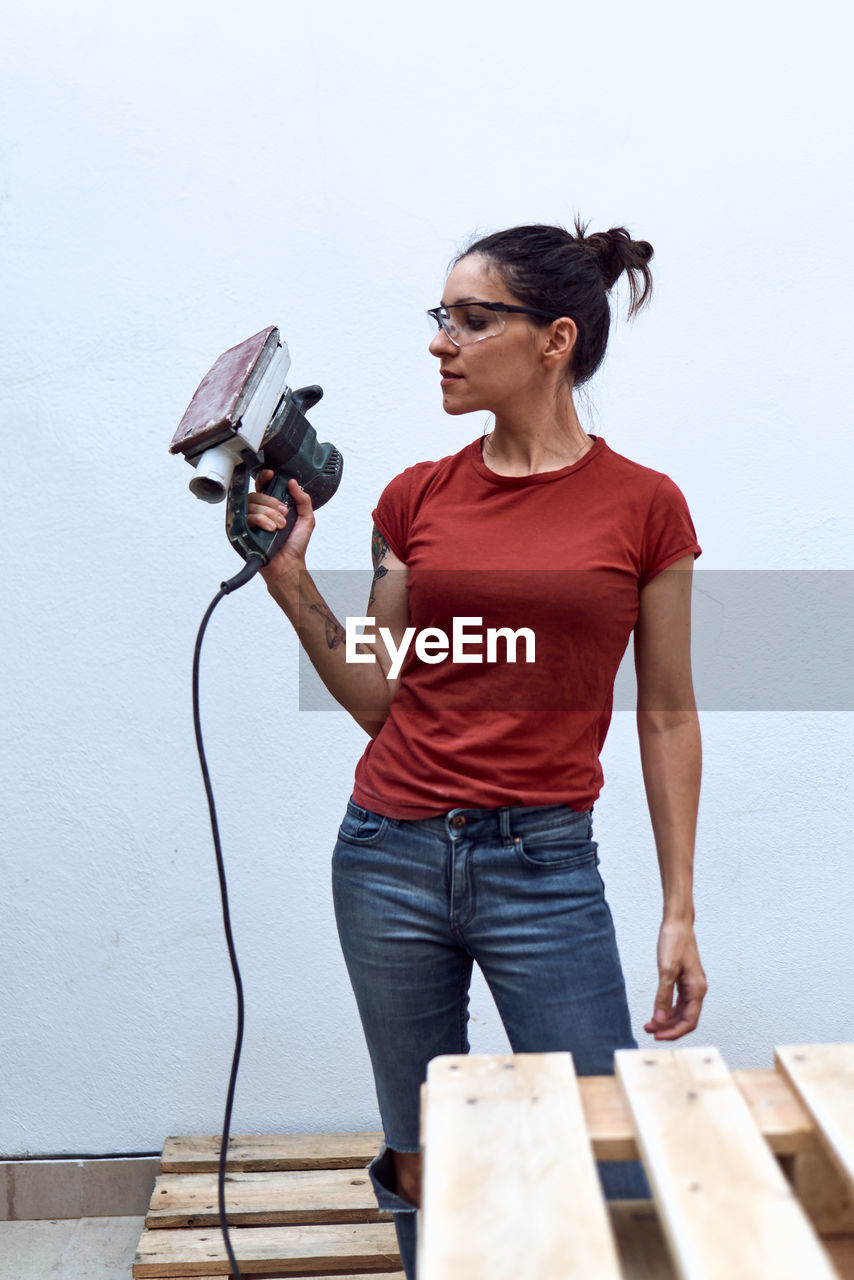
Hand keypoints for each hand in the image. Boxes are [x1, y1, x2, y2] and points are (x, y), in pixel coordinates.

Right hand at [247, 470, 315, 584]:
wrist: (289, 564)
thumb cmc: (295, 545)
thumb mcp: (307, 519)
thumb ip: (303, 500)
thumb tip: (293, 483)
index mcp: (271, 507)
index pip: (263, 487)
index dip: (264, 478)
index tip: (272, 475)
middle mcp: (259, 513)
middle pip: (256, 495)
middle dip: (271, 502)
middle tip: (284, 513)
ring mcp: (251, 522)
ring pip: (251, 505)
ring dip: (269, 513)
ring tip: (279, 526)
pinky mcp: (244, 531)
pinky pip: (247, 518)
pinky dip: (261, 521)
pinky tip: (271, 529)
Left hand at [644, 921, 706, 1040]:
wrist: (677, 923)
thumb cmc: (674, 943)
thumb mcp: (666, 970)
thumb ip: (663, 997)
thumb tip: (659, 1020)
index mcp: (697, 989)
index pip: (689, 1021)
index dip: (674, 1032)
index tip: (657, 1036)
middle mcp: (697, 990)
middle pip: (686, 1019)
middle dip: (668, 1028)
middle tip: (648, 1030)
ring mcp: (692, 986)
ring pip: (682, 1012)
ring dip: (666, 1020)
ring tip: (649, 1024)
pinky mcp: (685, 981)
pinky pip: (678, 1002)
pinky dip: (668, 1009)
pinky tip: (656, 1012)